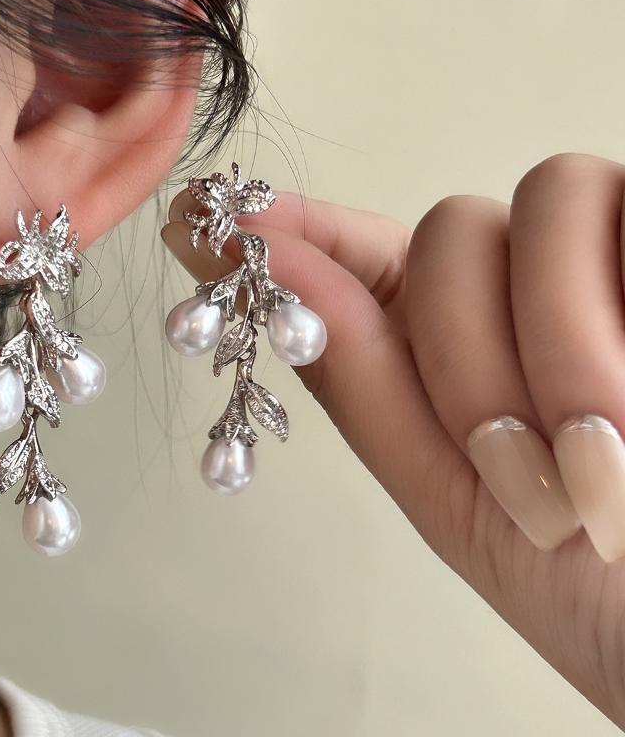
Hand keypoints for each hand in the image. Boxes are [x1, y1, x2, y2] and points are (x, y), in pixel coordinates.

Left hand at [162, 153, 624, 727]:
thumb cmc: (591, 588)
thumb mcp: (452, 499)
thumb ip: (360, 381)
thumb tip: (265, 266)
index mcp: (455, 344)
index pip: (362, 255)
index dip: (290, 231)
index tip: (206, 218)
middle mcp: (525, 288)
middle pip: (451, 231)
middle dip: (465, 352)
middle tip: (513, 477)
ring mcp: (604, 261)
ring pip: (543, 200)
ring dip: (555, 344)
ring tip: (593, 476)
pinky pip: (622, 205)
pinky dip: (608, 322)